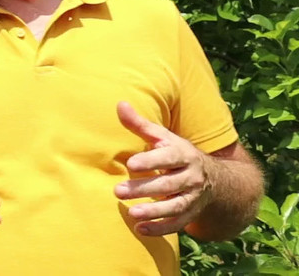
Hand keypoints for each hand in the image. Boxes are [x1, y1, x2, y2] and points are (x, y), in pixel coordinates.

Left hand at [114, 101, 213, 235]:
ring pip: (176, 207)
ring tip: (132, 214)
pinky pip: (178, 224)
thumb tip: (120, 104)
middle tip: (118, 191)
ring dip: (155, 212)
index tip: (131, 164)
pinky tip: (141, 230)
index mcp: (184, 155)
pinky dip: (161, 229)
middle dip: (144, 188)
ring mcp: (193, 197)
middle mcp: (191, 177)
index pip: (168, 157)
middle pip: (168, 184)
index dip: (151, 161)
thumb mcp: (163, 137)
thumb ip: (140, 124)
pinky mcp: (191, 213)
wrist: (215, 178)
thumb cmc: (177, 153)